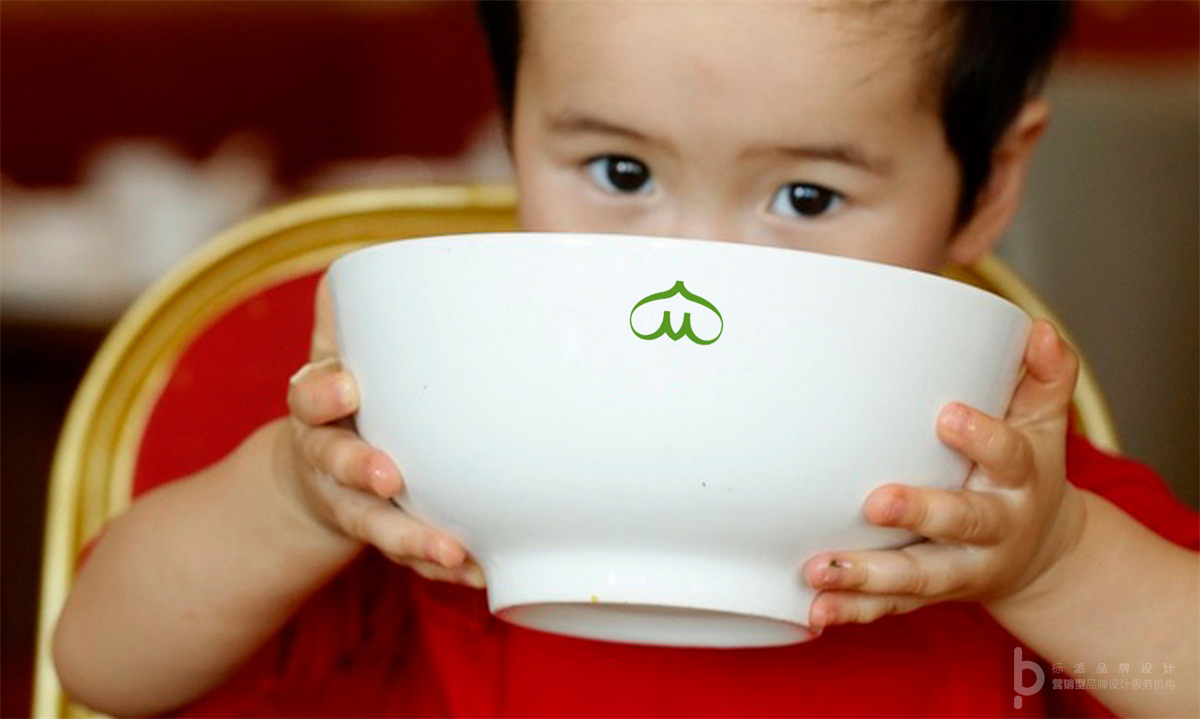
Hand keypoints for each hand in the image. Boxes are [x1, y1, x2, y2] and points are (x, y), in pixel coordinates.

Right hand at [281, 276, 484, 587]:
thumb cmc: (344, 402)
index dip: (323, 393)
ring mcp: (356, 504)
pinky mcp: (387, 535)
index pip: (309, 397)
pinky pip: (412, 556)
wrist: (317, 481)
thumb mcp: (333, 360)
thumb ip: (342, 322)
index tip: (346, 387)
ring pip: (377, 524)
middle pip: (338, 467)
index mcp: (318, 409)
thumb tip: (347, 266)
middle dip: (360, 469)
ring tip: (451, 549)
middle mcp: (330, 459)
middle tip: (388, 476)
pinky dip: (443, 568)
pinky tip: (477, 571)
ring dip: (413, 537)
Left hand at [802, 319, 1086, 631]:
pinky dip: (853, 611)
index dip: (982, 436)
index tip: (948, 415)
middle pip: (962, 523)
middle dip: (921, 513)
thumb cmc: (1026, 472)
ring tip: (822, 570)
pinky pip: (890, 608)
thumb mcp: (1044, 424)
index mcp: (1021, 479)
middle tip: (877, 502)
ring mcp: (960, 568)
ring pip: (918, 577)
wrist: (1041, 554)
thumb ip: (1044, 378)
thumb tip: (1040, 331)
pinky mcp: (928, 595)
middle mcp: (994, 529)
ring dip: (869, 576)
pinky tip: (816, 610)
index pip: (1008, 454)